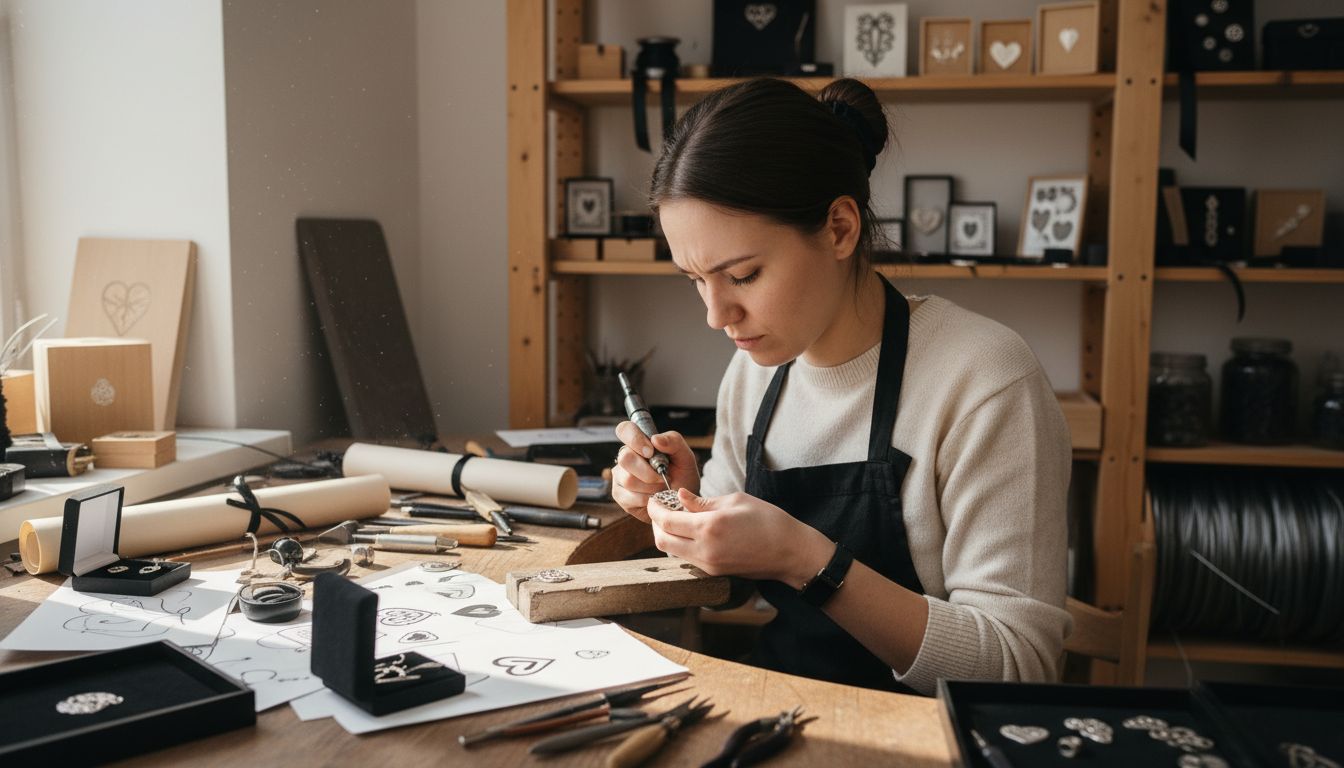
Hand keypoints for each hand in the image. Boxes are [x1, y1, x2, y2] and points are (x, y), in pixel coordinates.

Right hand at [611, 422, 699, 522]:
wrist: (683, 503)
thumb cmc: (683, 477)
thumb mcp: (685, 457)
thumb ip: (674, 442)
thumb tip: (655, 438)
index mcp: (640, 442)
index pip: (625, 429)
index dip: (635, 439)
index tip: (651, 452)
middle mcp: (626, 457)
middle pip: (625, 458)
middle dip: (648, 472)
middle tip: (663, 478)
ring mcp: (620, 476)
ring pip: (628, 479)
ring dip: (651, 487)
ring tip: (662, 489)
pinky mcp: (620, 495)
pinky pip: (629, 497)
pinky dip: (646, 499)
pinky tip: (654, 498)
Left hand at [645, 489, 832, 585]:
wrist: (790, 551)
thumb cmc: (768, 520)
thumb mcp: (735, 501)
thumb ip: (703, 501)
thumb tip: (680, 497)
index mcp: (709, 528)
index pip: (666, 521)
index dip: (655, 509)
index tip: (654, 499)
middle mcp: (704, 550)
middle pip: (662, 540)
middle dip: (655, 524)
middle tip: (660, 509)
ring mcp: (708, 564)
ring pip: (672, 551)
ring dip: (668, 535)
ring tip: (676, 518)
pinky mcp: (714, 572)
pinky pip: (687, 557)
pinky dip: (682, 544)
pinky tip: (691, 531)